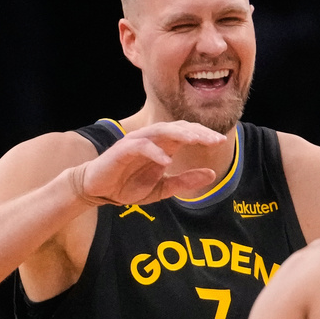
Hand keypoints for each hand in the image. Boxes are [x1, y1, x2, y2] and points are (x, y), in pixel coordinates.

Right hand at [71, 121, 226, 205]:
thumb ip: (186, 181)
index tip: (221, 141)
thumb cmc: (128, 186)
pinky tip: (167, 161)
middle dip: (198, 132)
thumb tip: (212, 174)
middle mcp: (152, 140)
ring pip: (162, 130)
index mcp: (164, 146)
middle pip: (179, 127)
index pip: (187, 133)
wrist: (98, 191)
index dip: (204, 135)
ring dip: (180, 135)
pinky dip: (155, 152)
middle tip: (216, 139)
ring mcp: (137, 142)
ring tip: (197, 141)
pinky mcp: (122, 150)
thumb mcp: (163, 189)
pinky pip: (141, 146)